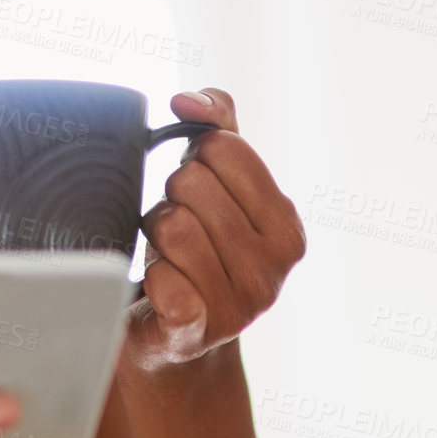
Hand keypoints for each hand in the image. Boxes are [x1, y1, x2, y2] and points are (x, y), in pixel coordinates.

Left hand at [123, 87, 306, 371]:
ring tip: (165, 255)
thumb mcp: (216, 180)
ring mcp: (239, 306)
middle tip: (174, 229)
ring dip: (153, 235)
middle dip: (170, 198)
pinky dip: (150, 276)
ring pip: (171, 226)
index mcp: (286, 226)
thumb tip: (188, 101)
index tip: (196, 191)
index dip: (194, 160)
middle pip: (192, 184)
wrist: (172, 336)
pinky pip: (163, 280)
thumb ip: (216, 122)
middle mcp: (273, 269)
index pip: (224, 148)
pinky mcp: (196, 332)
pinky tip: (159, 288)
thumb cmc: (194, 245)